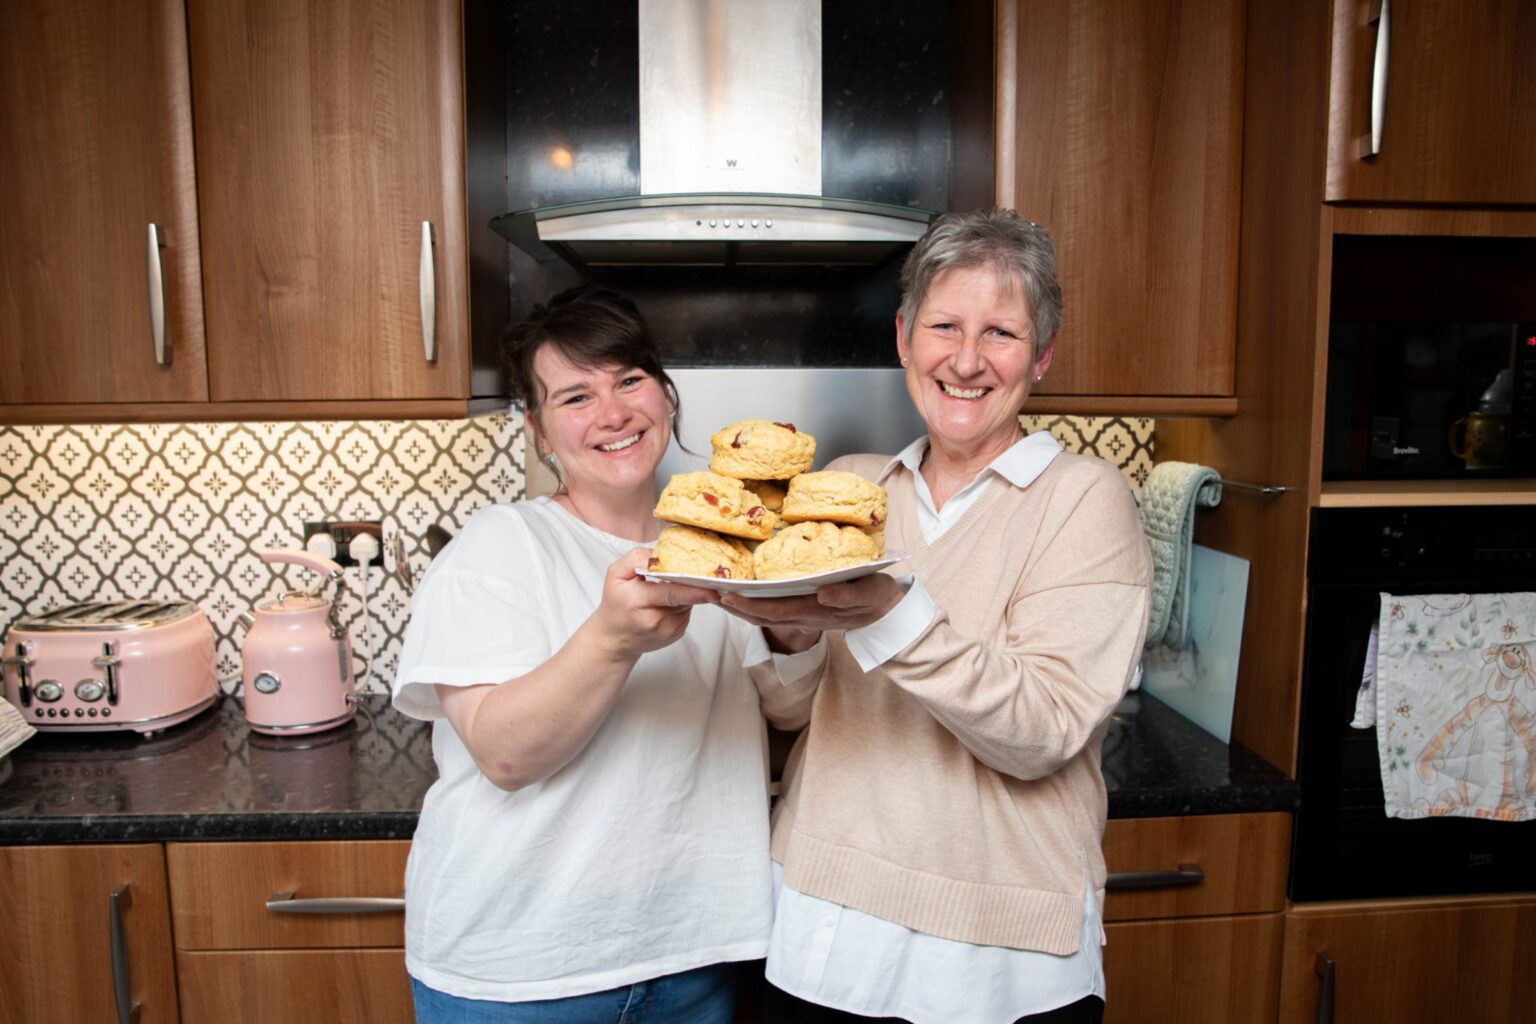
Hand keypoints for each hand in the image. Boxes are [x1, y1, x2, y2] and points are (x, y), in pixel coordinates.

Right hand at [590, 549, 719, 659]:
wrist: (614, 638)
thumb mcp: (616, 574)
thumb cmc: (616, 602)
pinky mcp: (675, 634)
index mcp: (637, 601)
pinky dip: (683, 604)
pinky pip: (687, 612)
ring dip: (685, 594)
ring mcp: (667, 630)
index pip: (671, 593)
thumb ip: (638, 558)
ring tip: (666, 591)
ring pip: (688, 603)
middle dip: (696, 586)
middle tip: (708, 577)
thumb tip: (663, 554)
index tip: (713, 586)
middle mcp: (654, 620)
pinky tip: (668, 604)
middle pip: (685, 597)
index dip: (694, 589)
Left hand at [720, 572, 903, 633]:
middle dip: (734, 607)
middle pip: (761, 616)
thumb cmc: (878, 595)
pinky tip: (741, 596)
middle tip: (708, 592)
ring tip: (716, 594)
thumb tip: (822, 593)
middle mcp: (805, 617)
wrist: (889, 612)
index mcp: (816, 611)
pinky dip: (753, 605)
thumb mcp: (869, 593)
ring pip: (764, 617)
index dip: (748, 604)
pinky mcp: (805, 613)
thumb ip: (848, 596)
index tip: (726, 593)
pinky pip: (773, 612)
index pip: (774, 610)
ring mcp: (804, 617)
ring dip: (739, 608)